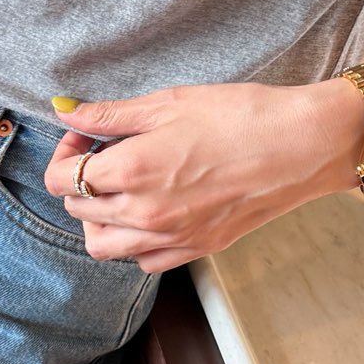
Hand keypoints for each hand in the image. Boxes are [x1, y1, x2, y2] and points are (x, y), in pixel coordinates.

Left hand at [43, 79, 363, 272]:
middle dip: (80, 181)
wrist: (301, 146)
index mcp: (132, 171)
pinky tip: (152, 210)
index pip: (63, 180)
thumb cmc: (240, 116)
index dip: (65, 154)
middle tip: (107, 152)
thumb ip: (111, 115)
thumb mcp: (170, 103)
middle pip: (77, 213)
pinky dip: (134, 242)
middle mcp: (144, 213)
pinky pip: (143, 260)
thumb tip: (67, 112)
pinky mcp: (196, 248)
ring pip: (103, 248)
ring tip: (121, 187)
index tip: (86, 136)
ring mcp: (171, 237)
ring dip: (99, 219)